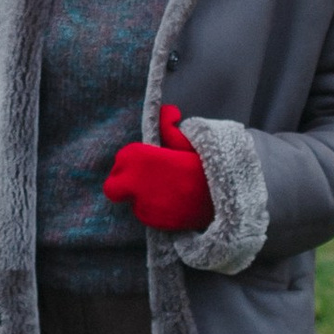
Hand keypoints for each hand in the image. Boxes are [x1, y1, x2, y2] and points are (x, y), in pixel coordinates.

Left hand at [102, 103, 213, 232]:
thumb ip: (169, 125)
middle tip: (140, 181)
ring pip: (129, 201)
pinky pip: (143, 214)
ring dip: (139, 197)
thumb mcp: (186, 141)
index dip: (131, 161)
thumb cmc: (202, 166)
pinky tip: (168, 202)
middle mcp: (136, 183)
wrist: (221, 197)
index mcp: (141, 157)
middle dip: (123, 183)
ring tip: (161, 191)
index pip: (121, 159)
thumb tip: (167, 111)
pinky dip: (151, 209)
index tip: (144, 161)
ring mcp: (142, 204)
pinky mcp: (151, 222)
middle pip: (112, 187)